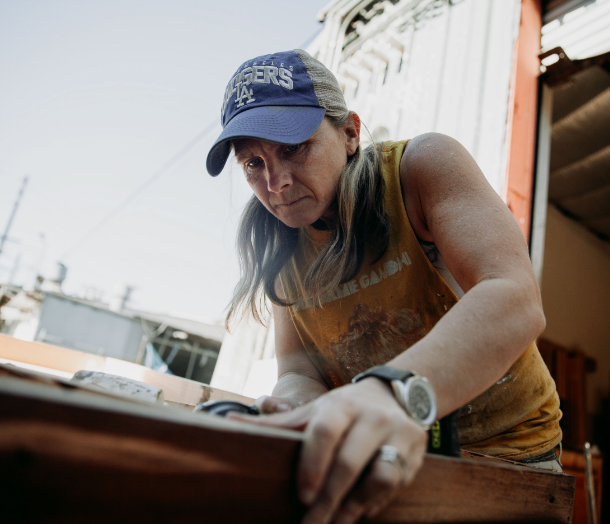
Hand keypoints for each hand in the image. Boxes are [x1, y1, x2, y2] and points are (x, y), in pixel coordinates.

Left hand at [230, 377, 426, 523]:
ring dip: (356, 505)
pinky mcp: (416, 451)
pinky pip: (397, 483)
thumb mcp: (316, 409)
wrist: (394, 395)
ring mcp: (398, 433)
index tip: (303, 495)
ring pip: (380, 476)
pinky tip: (359, 512)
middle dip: (329, 499)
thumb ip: (279, 422)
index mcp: (341, 404)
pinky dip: (376, 502)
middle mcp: (372, 416)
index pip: (325, 431)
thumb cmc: (345, 408)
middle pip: (349, 461)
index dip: (313, 463)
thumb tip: (229, 424)